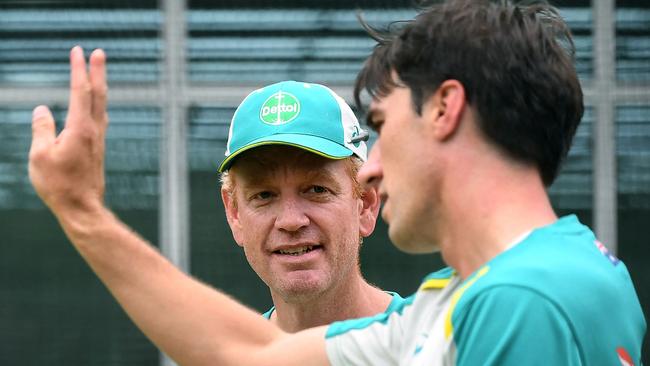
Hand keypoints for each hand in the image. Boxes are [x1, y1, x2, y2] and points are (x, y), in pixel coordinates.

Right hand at [29, 46, 107, 215]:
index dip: (79, 69)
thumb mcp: (40, 156)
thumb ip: (41, 129)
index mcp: (81, 129)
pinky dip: (97, 105)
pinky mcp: (98, 150)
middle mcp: (94, 131)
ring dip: (99, 87)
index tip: (78, 51)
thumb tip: (42, 109)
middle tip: (99, 52)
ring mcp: (98, 140)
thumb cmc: (59, 185)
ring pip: (101, 106)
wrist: (82, 209)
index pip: (81, 91)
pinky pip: (99, 120)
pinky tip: (97, 107)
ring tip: (98, 73)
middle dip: (97, 71)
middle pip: (98, 94)